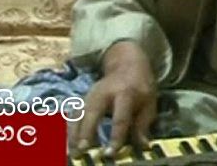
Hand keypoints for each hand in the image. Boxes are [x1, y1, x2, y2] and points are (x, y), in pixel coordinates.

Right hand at [69, 41, 157, 158]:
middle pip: (92, 111)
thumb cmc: (139, 87)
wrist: (126, 64)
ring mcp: (91, 94)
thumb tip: (142, 145)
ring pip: (79, 112)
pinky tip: (68, 142)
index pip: (120, 117)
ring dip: (73, 131)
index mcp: (125, 93)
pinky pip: (74, 114)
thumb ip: (143, 124)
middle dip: (86, 130)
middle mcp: (104, 92)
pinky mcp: (83, 98)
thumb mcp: (148, 103)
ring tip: (72, 150)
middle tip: (82, 149)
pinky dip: (69, 128)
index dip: (115, 136)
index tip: (110, 153)